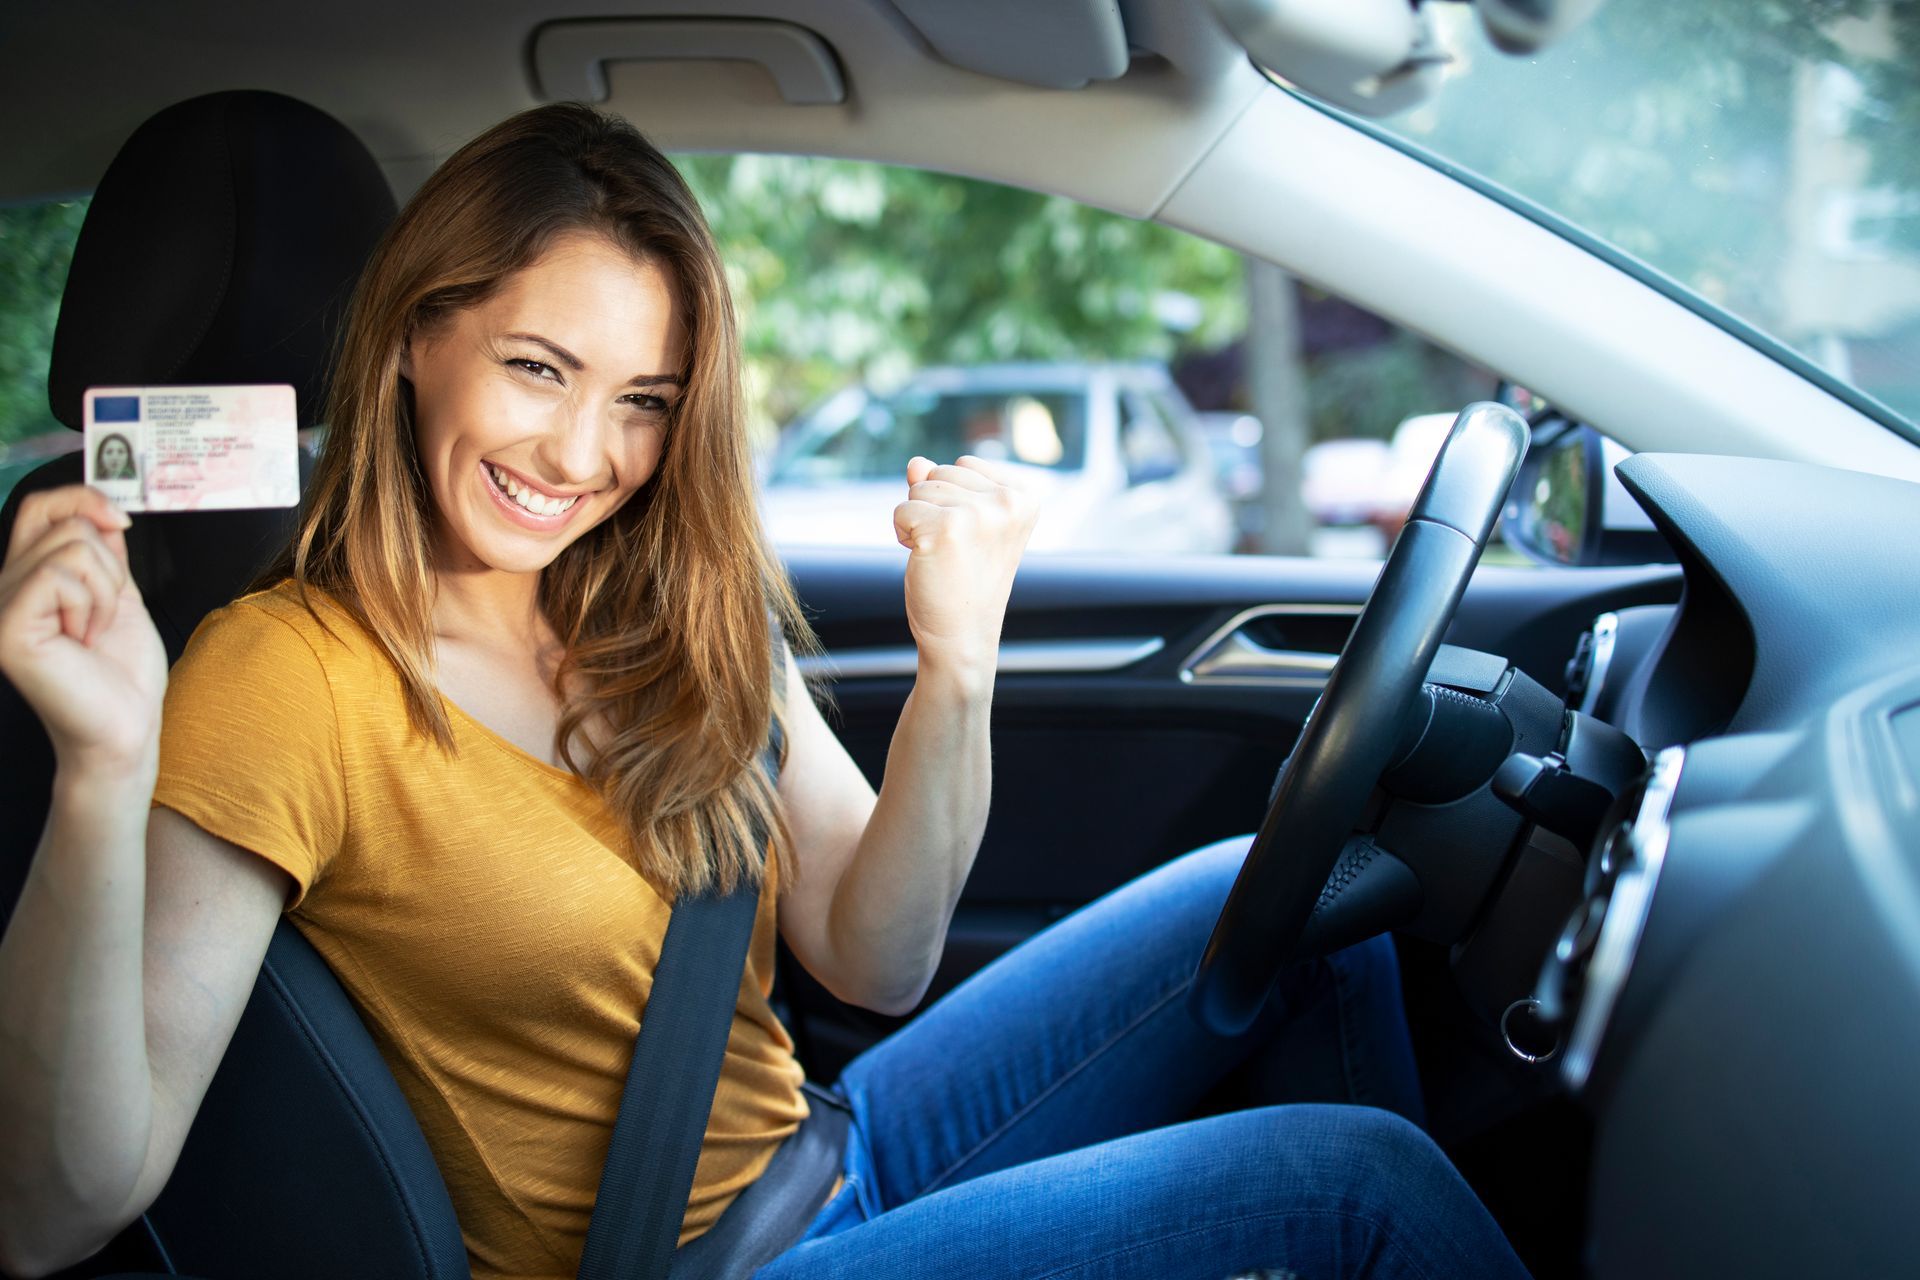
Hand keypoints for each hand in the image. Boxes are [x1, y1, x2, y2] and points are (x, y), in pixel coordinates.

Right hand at [0, 485, 166, 773]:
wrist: (125, 725)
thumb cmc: (122, 670)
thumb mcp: (118, 594)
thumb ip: (104, 552)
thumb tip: (103, 509)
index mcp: (26, 576)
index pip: (39, 507)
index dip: (83, 498)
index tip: (122, 524)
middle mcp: (2, 586)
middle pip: (66, 523)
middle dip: (109, 566)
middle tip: (103, 614)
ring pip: (71, 547)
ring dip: (105, 591)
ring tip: (92, 632)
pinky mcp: (6, 626)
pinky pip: (60, 576)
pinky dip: (91, 605)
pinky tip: (82, 640)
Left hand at [892, 455, 1038, 684]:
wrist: (962, 636)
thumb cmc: (963, 581)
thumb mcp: (963, 524)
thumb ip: (943, 486)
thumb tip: (916, 462)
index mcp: (1024, 498)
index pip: (964, 464)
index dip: (953, 499)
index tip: (970, 537)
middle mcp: (1008, 502)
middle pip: (939, 472)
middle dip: (933, 508)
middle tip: (953, 551)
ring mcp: (978, 514)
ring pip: (918, 489)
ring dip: (917, 522)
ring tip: (941, 556)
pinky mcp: (944, 528)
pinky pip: (901, 510)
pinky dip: (902, 535)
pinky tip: (926, 561)